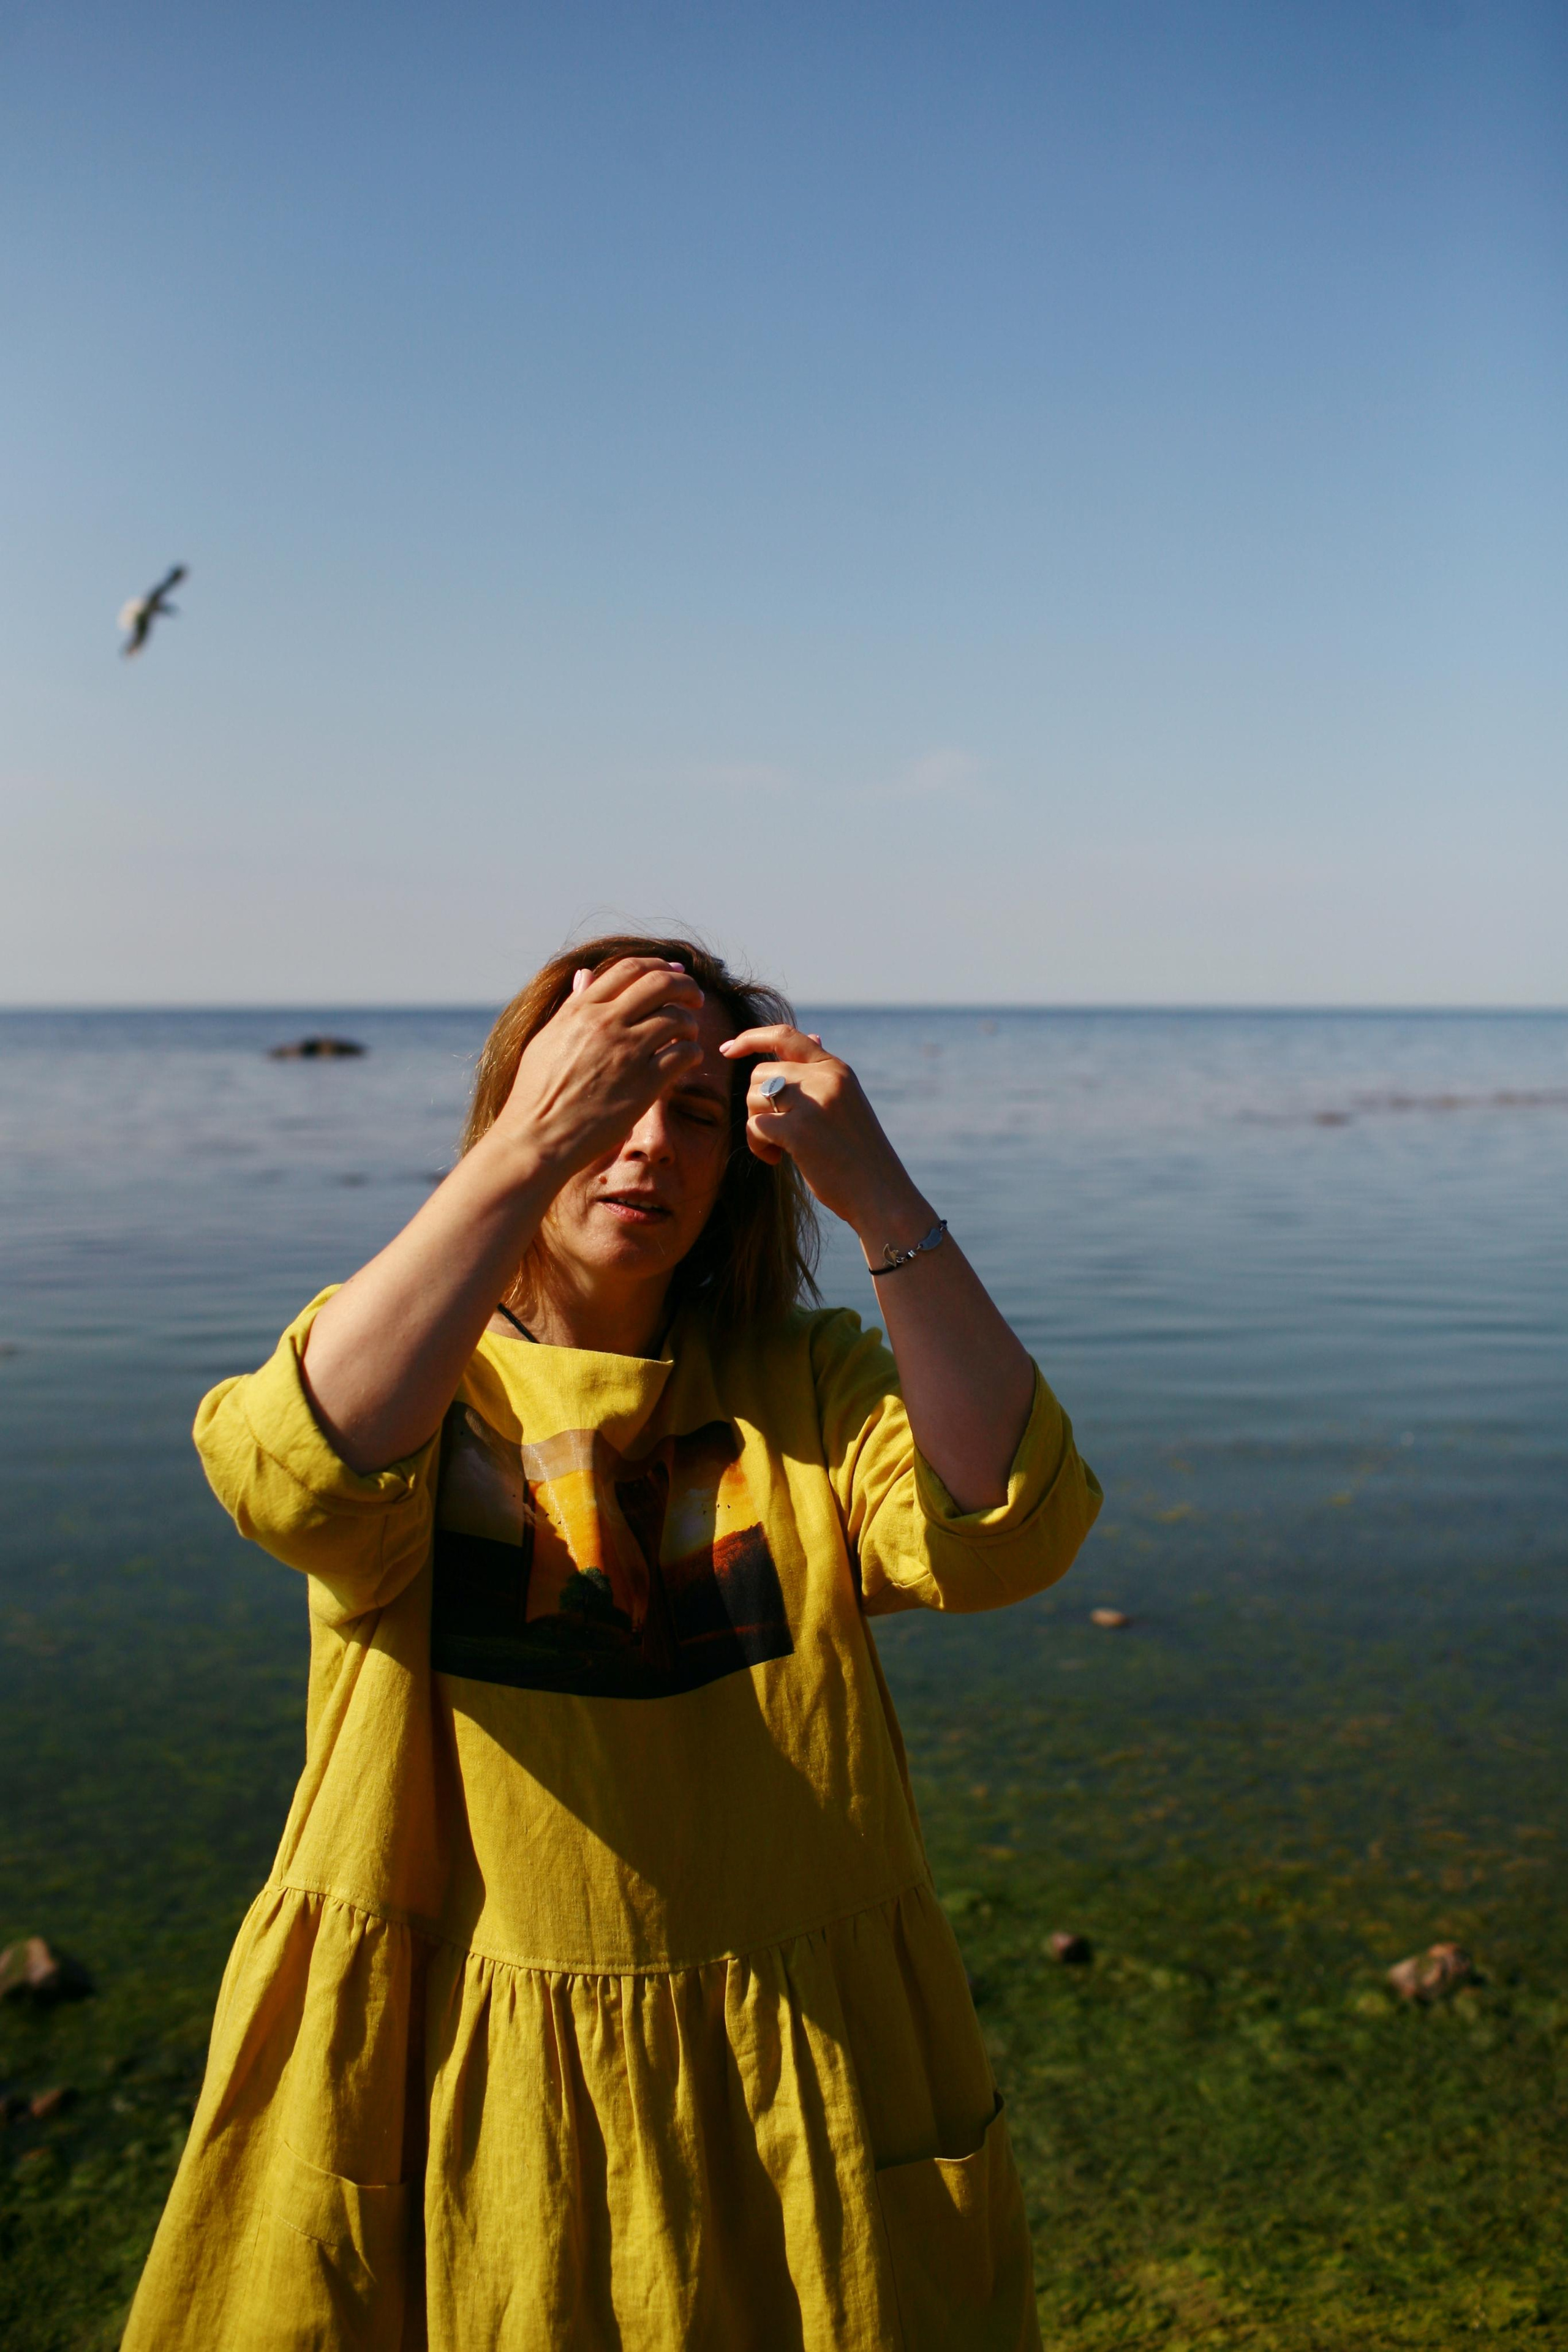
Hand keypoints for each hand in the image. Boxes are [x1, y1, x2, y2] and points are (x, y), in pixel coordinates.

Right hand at [497, 956, 704, 1177]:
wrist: (537, 1137)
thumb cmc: (537, 1093)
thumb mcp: (547, 1039)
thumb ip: (572, 1006)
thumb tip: (584, 974)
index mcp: (581, 1010)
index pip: (629, 968)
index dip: (658, 966)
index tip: (672, 972)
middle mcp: (605, 1024)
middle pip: (660, 984)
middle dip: (685, 985)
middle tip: (694, 997)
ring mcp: (626, 1053)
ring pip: (678, 1018)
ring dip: (691, 1022)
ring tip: (689, 1033)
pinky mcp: (644, 1085)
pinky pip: (684, 1054)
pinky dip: (693, 1052)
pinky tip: (688, 1059)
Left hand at [719, 1024, 931, 1247]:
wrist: (880, 1193)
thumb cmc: (859, 1152)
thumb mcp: (846, 1101)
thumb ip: (822, 1073)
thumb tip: (813, 1034)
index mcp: (836, 1069)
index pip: (785, 1035)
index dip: (750, 1038)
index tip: (727, 1049)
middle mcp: (825, 1078)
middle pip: (760, 1072)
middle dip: (755, 1102)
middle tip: (773, 1131)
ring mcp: (813, 1103)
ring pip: (753, 1096)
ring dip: (755, 1125)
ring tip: (777, 1149)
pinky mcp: (799, 1131)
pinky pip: (755, 1126)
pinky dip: (757, 1145)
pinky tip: (775, 1160)